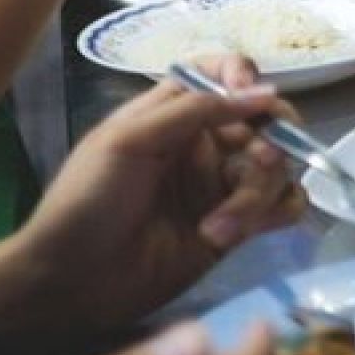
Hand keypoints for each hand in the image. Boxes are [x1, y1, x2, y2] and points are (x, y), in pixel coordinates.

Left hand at [0, 58, 303, 340]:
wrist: (71, 280)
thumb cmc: (87, 200)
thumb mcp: (128, 140)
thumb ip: (195, 110)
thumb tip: (265, 91)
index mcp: (175, 113)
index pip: (226, 74)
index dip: (246, 78)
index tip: (254, 99)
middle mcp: (206, 143)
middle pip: (267, 120)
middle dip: (272, 138)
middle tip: (258, 163)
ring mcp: (223, 185)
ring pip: (278, 167)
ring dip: (257, 194)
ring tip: (218, 228)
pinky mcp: (237, 227)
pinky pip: (284, 206)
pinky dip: (273, 214)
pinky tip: (234, 235)